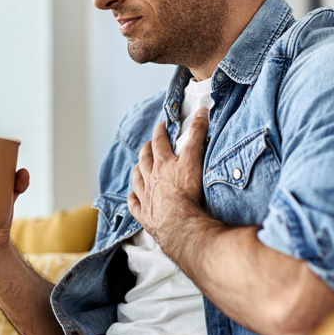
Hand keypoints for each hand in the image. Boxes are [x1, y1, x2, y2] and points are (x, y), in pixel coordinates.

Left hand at [128, 108, 208, 250]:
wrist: (180, 223)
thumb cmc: (188, 191)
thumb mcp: (195, 158)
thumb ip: (198, 134)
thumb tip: (202, 111)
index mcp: (163, 164)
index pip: (159, 143)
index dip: (160, 132)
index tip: (161, 126)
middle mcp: (151, 179)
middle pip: (145, 160)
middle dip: (147, 150)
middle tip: (148, 144)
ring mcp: (146, 198)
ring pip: (137, 180)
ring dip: (138, 171)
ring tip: (138, 166)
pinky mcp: (145, 216)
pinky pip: (134, 205)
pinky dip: (132, 199)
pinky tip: (132, 197)